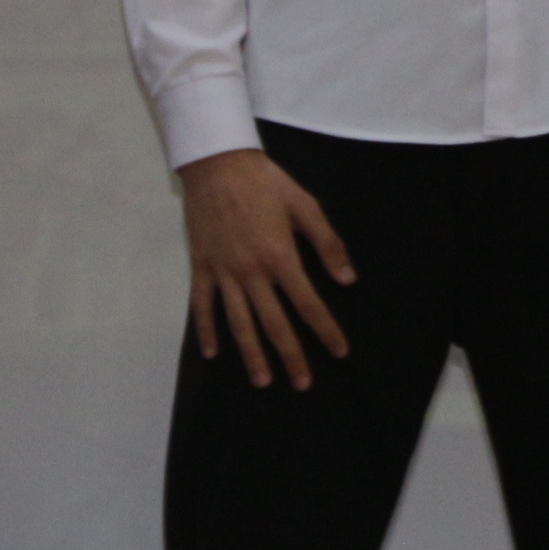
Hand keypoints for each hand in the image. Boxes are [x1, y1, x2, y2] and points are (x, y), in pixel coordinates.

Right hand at [179, 147, 354, 389]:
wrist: (218, 166)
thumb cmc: (267, 184)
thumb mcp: (306, 206)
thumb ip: (328, 244)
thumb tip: (347, 279)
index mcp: (281, 257)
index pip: (309, 304)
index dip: (325, 330)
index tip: (339, 351)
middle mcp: (252, 273)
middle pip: (274, 323)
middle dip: (291, 355)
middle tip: (303, 383)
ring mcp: (223, 273)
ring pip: (239, 323)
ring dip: (252, 354)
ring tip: (264, 380)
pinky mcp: (201, 268)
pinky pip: (202, 307)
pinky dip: (207, 331)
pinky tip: (214, 353)